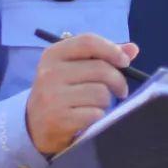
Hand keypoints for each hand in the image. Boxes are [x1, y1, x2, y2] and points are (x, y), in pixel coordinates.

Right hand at [26, 32, 138, 155]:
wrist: (35, 125)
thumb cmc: (62, 91)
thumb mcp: (75, 69)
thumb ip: (102, 57)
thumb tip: (132, 49)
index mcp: (53, 54)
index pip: (88, 41)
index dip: (112, 49)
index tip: (125, 62)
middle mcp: (50, 73)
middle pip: (100, 69)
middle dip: (118, 81)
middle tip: (121, 90)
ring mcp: (52, 97)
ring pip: (101, 93)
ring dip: (106, 101)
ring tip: (97, 105)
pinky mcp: (59, 119)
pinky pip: (95, 113)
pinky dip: (99, 116)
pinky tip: (89, 117)